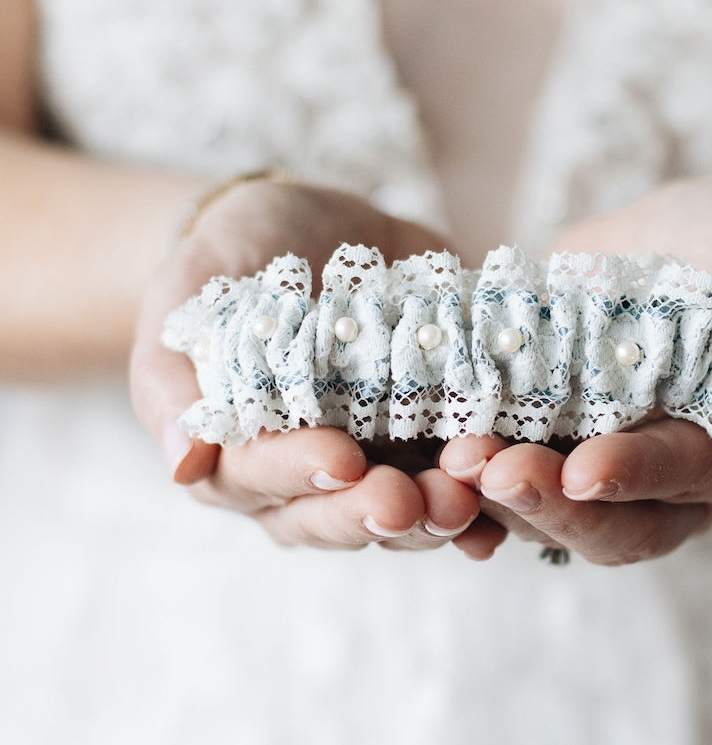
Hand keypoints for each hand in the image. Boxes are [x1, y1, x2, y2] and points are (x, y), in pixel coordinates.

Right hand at [130, 177, 486, 552]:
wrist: (314, 227)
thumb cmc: (236, 255)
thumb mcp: (192, 289)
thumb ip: (174, 370)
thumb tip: (180, 461)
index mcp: (236, 448)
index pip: (258, 477)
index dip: (297, 473)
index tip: (340, 460)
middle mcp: (304, 474)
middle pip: (334, 516)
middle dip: (375, 513)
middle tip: (416, 501)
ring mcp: (373, 461)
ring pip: (400, 514)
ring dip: (436, 516)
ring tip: (470, 499)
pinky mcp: (427, 439)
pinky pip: (453, 485)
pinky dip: (483, 505)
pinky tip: (505, 517)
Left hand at [440, 175, 711, 564]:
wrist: (708, 231)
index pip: (681, 478)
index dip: (634, 477)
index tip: (584, 469)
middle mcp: (654, 473)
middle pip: (602, 520)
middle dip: (545, 500)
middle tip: (487, 469)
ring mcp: (593, 446)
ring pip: (543, 503)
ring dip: (491, 491)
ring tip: (446, 457)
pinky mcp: (544, 414)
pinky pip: (503, 449)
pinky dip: (462, 454)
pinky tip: (420, 433)